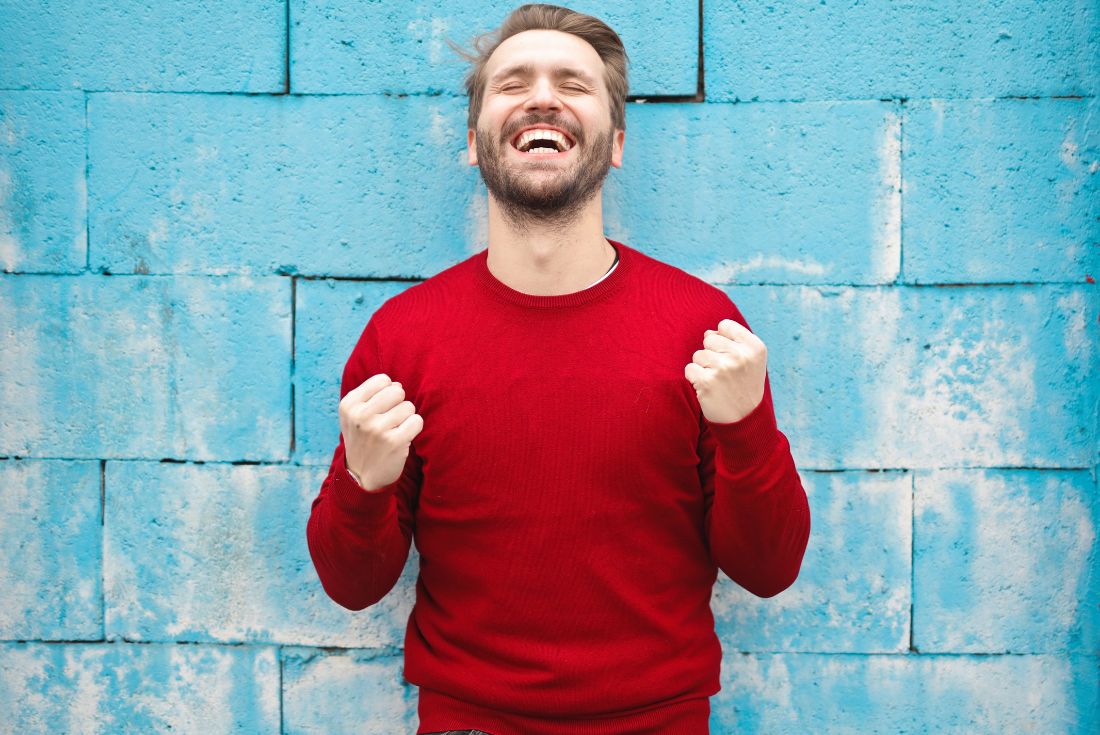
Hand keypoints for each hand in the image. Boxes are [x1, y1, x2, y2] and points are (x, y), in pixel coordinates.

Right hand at [338, 373, 423, 491]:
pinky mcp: (394, 442)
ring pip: (409, 406)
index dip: (388, 392)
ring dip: (406, 418)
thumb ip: (372, 395)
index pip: (383, 380)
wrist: (361, 477)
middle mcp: (360, 415)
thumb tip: (397, 384)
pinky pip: (417, 421)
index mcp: (349, 404)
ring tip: (394, 431)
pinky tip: (403, 437)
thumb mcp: (354, 415)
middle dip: (399, 404)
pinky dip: (414, 428)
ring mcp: (377, 429)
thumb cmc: (362, 440)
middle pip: (398, 391)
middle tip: (391, 420)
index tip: (381, 408)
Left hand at [684, 318, 766, 423]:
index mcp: (755, 347)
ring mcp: (723, 368)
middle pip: (709, 339)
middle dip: (712, 354)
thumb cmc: (745, 385)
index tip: (730, 355)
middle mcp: (740, 355)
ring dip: (703, 368)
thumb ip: (733, 341)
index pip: (725, 325)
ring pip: (698, 355)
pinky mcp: (707, 382)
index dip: (723, 339)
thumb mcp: (751, 360)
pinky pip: (689, 369)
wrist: (745, 419)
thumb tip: (708, 333)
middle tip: (724, 373)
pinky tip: (708, 388)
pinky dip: (695, 378)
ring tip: (718, 381)